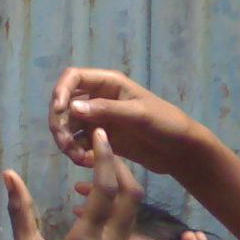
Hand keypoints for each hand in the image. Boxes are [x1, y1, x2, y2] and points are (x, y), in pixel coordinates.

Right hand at [3, 128, 141, 239]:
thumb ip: (20, 211)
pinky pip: (124, 221)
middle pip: (131, 193)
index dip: (105, 157)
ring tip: (92, 167)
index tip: (99, 134)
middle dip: (119, 165)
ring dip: (117, 183)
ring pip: (131, 208)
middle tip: (100, 147)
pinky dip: (113, 203)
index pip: (107, 189)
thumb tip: (8, 174)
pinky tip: (85, 200)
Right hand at [48, 68, 203, 175]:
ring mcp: (99, 119)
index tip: (58, 112)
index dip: (60, 91)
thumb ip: (107, 110)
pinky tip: (85, 162)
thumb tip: (71, 108)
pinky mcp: (101, 139)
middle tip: (65, 144)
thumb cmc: (166, 124)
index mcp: (108, 83)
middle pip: (65, 104)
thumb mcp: (138, 115)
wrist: (181, 151)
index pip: (73, 77)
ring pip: (69, 126)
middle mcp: (99, 98)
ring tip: (77, 158)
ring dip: (66, 141)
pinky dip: (76, 152)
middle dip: (60, 123)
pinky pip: (79, 143)